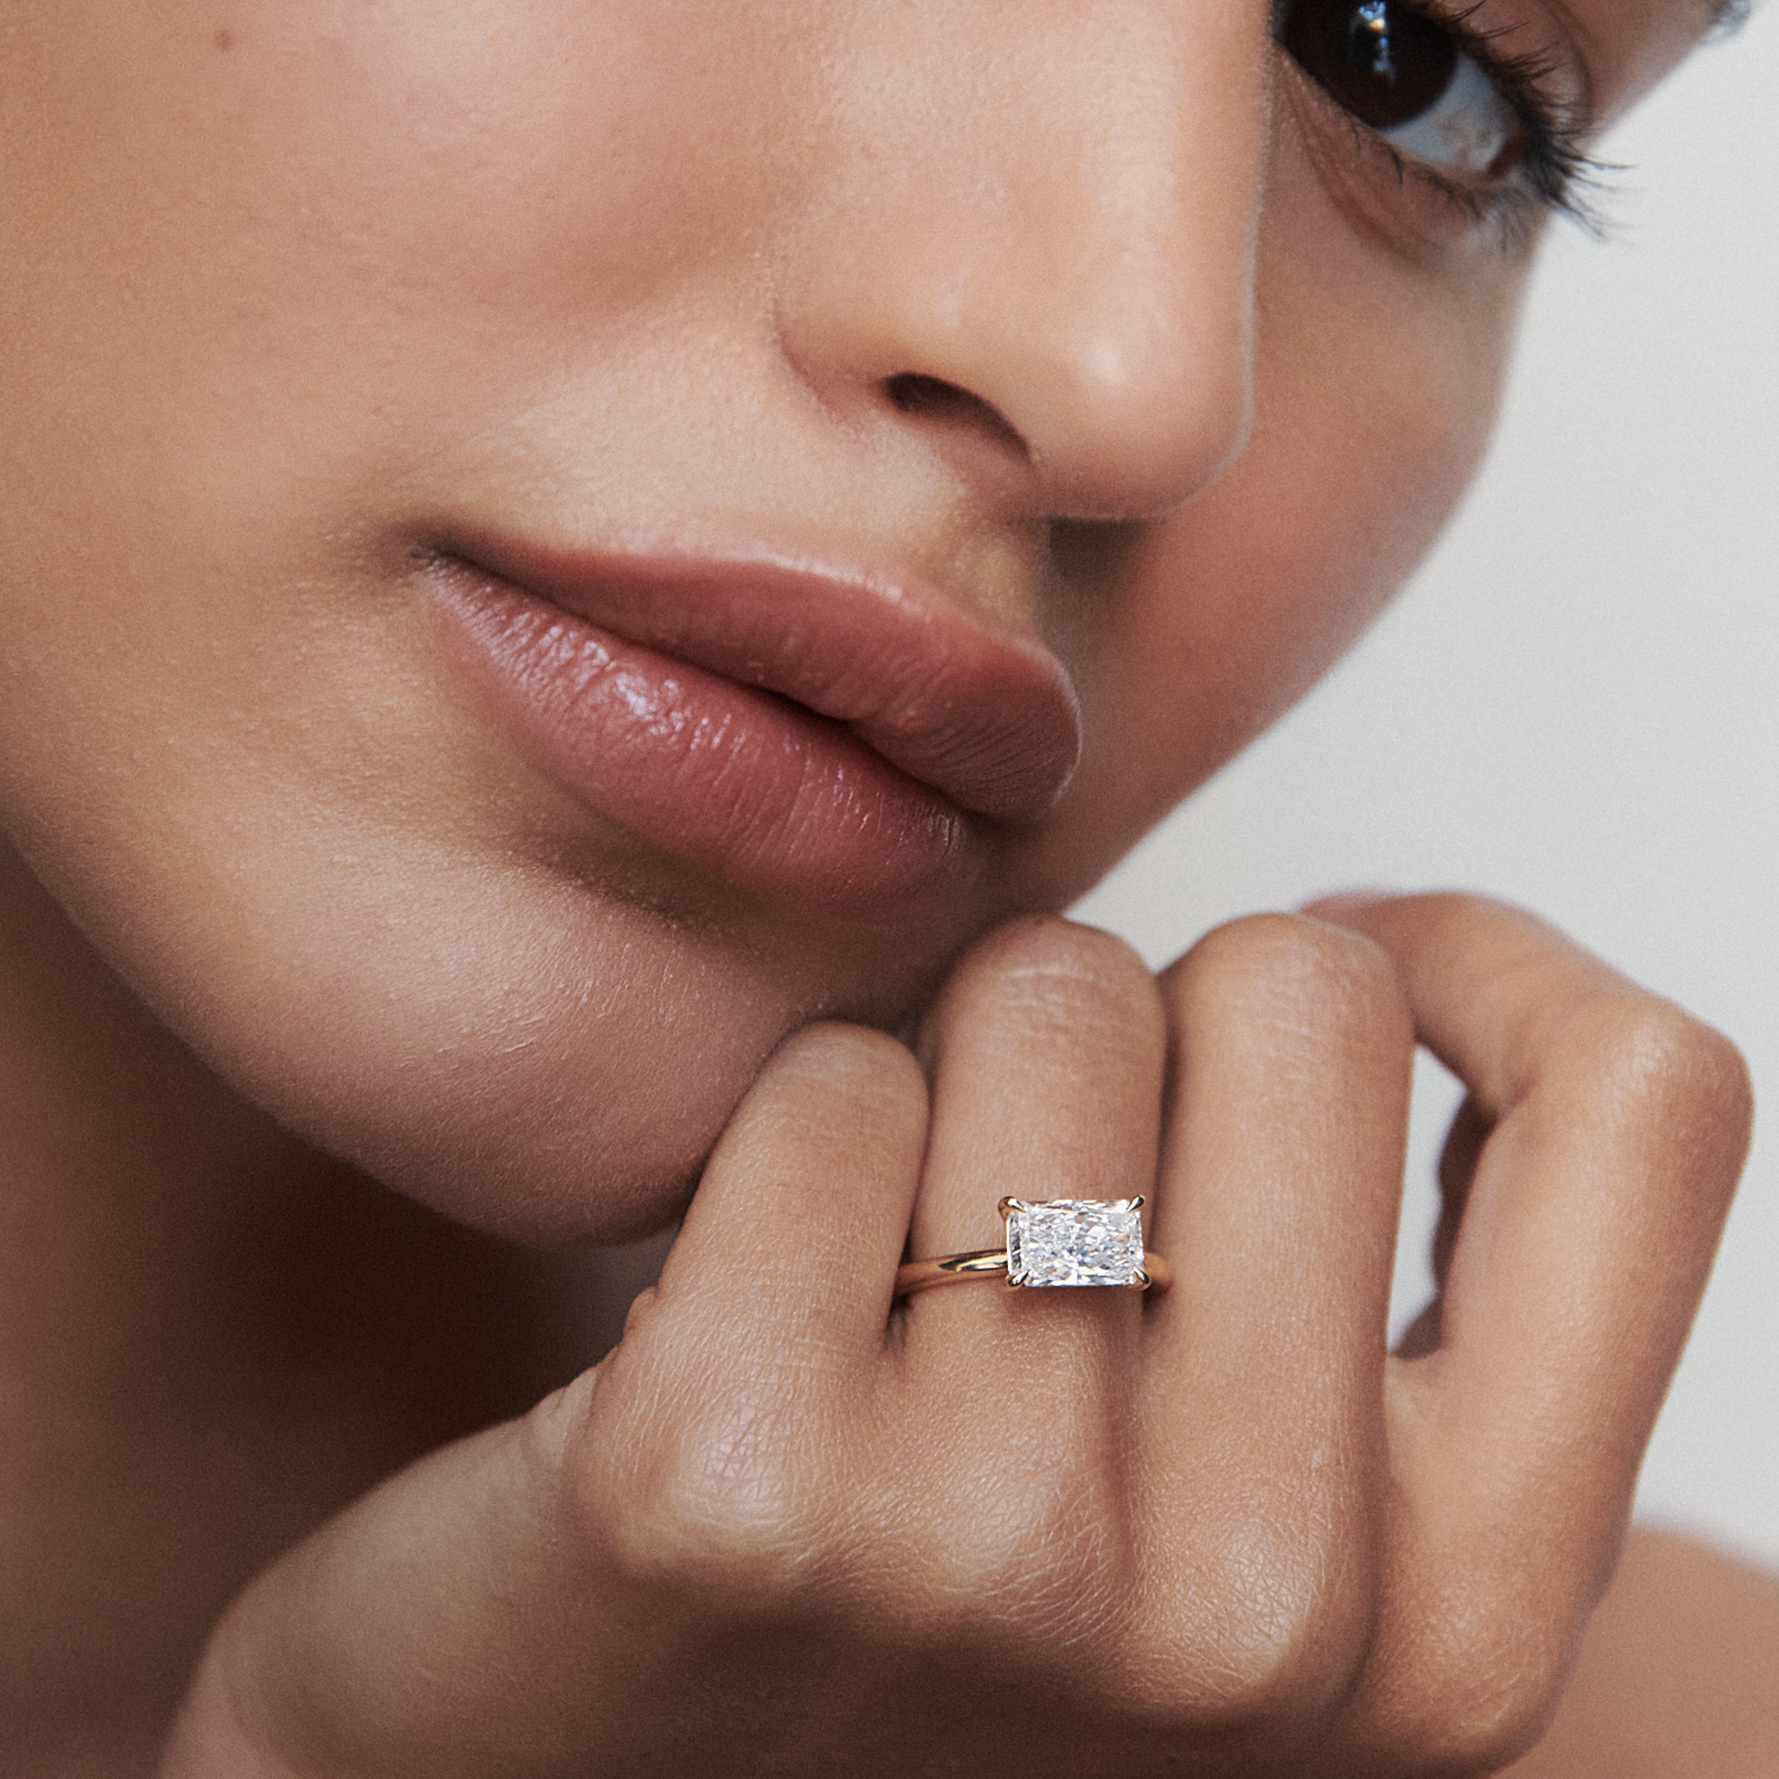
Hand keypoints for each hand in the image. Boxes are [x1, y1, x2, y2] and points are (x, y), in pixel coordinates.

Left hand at [160, 896, 1749, 1776]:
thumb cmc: (952, 1644)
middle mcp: (1264, 1604)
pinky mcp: (727, 1469)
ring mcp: (993, 1547)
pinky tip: (739, 1310)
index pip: (1644, 1103)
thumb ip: (1368, 1302)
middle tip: (1041, 1189)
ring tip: (890, 1276)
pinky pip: (828, 1077)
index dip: (1488, 971)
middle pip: (1294, 987)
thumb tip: (1370, 952)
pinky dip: (784, 1139)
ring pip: (1049, 989)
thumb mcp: (1255, 1538)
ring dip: (960, 1075)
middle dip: (1156, 1030)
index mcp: (1461, 1621)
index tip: (1346, 984)